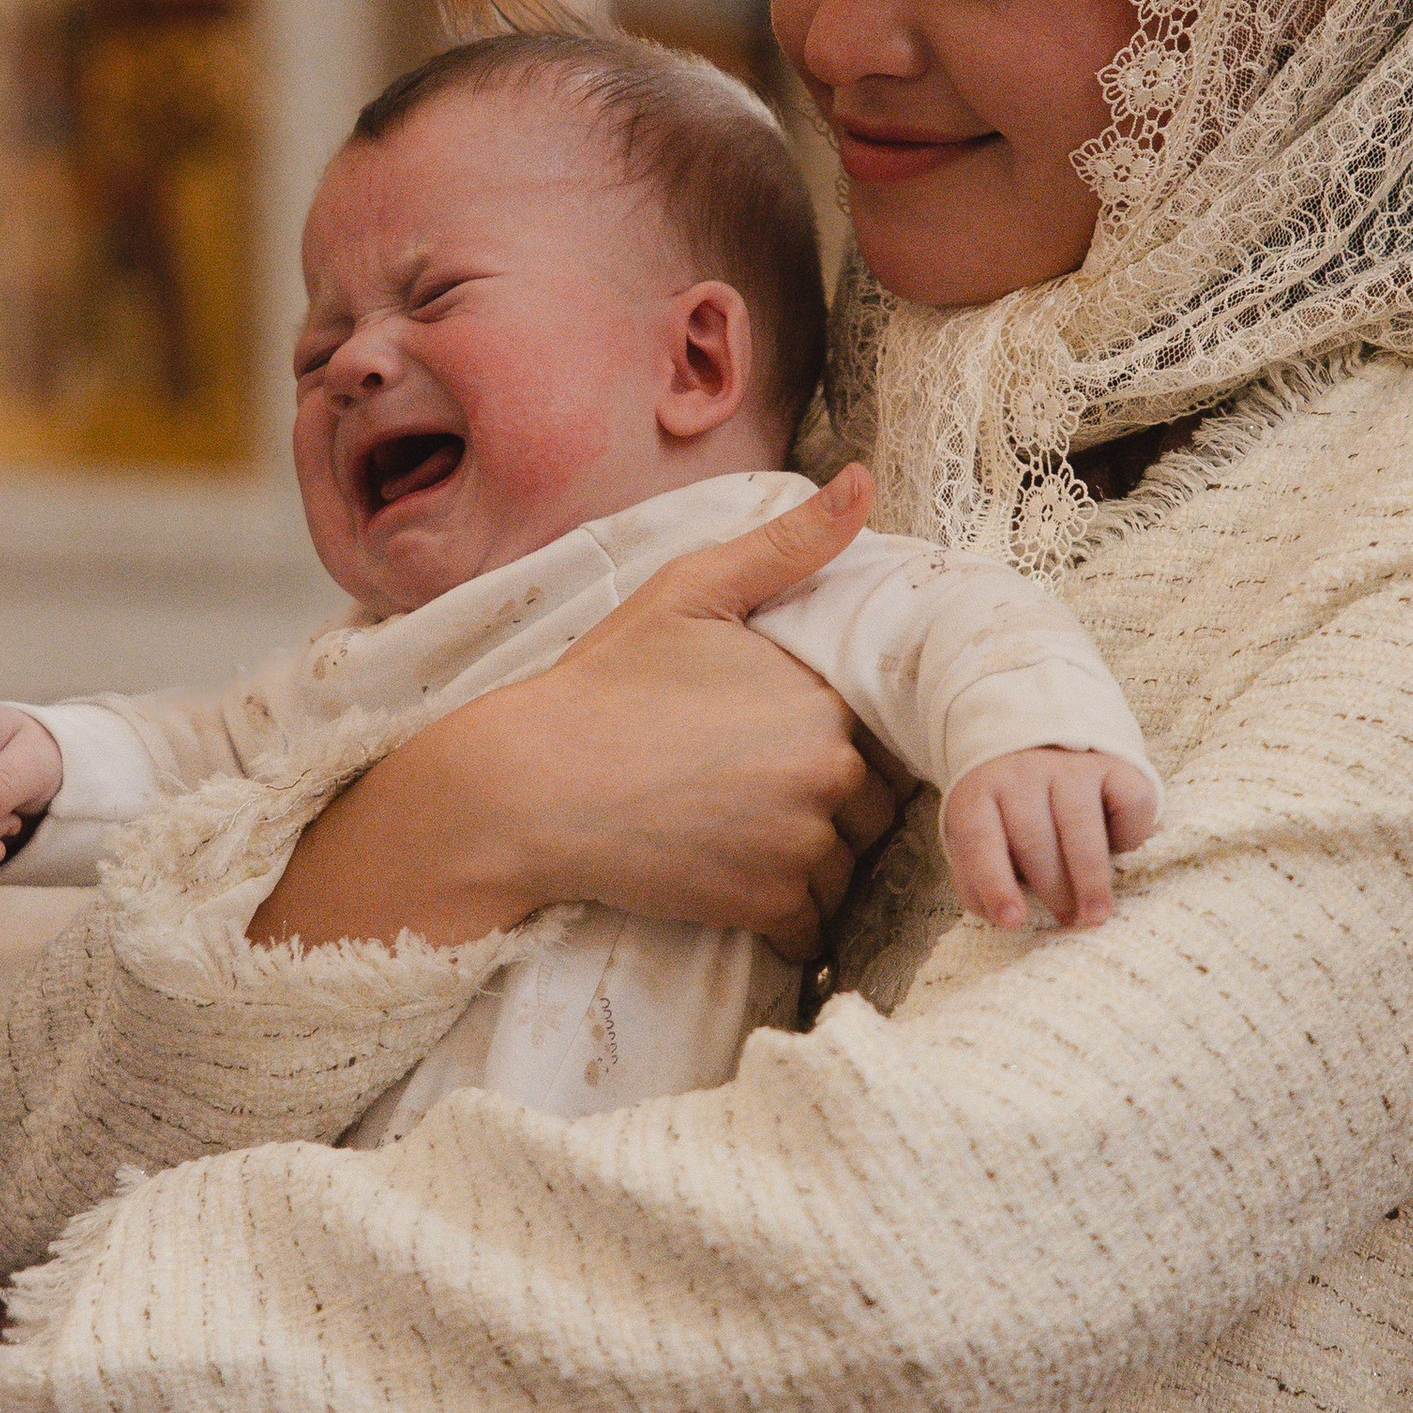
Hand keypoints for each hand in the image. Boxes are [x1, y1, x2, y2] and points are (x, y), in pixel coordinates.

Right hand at [249, 470, 907, 964]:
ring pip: (845, 868)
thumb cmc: (605, 684)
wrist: (528, 785)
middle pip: (872, 805)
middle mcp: (829, 773)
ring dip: (812, 862)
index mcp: (825, 697)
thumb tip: (861, 483)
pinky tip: (735, 882)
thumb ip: (788, 546)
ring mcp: (799, 846)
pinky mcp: (764, 907)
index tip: (782, 739)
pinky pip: (812, 929)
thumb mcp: (691, 591)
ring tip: (741, 835)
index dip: (841, 735)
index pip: (883, 729)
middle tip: (757, 791)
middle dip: (833, 804)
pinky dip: (786, 917)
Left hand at [940, 750, 1156, 930]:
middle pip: (1035, 840)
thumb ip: (978, 877)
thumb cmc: (1011, 812)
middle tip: (1069, 921)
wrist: (1049, 742)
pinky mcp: (1114, 765)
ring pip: (1080, 827)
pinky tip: (1121, 853)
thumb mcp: (982, 837)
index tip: (1013, 920)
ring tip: (1096, 914)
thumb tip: (1003, 917)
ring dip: (1090, 878)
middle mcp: (1023, 774)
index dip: (994, 882)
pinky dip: (1129, 837)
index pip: (979, 839)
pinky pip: (1127, 806)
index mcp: (979, 794)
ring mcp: (1070, 767)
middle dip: (1053, 889)